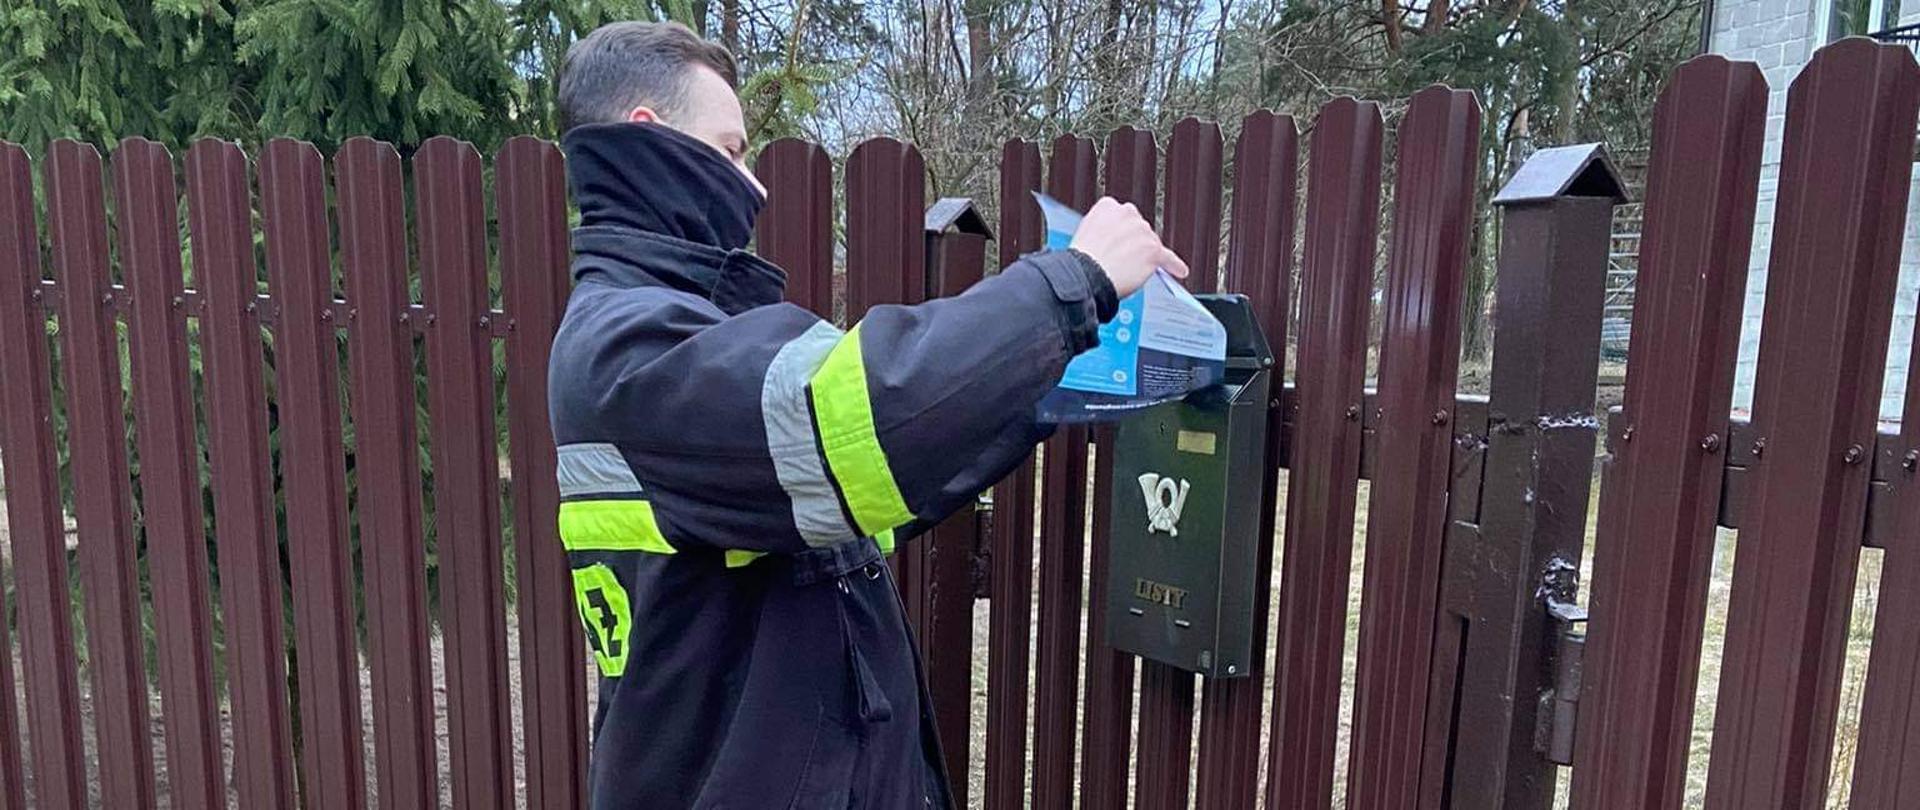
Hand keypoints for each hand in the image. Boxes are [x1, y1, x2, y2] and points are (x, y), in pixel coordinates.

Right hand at [1068, 197, 1189, 296]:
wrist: (1086, 275)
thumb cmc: (1081, 260)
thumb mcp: (1086, 233)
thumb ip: (1103, 230)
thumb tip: (1113, 241)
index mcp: (1108, 206)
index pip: (1121, 217)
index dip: (1119, 233)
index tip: (1116, 242)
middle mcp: (1128, 213)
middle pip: (1139, 229)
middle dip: (1134, 242)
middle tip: (1122, 259)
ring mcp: (1143, 231)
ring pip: (1151, 244)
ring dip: (1145, 255)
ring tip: (1132, 269)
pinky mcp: (1153, 250)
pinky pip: (1168, 258)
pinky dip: (1174, 265)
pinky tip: (1179, 270)